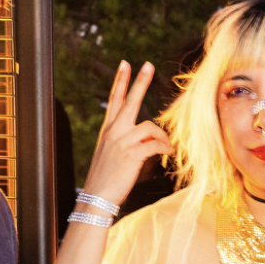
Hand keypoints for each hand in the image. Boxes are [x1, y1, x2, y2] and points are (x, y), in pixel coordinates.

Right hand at [81, 61, 173, 208]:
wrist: (96, 199)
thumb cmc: (106, 180)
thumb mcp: (113, 156)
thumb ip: (129, 143)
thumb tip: (149, 139)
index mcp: (108, 131)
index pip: (115, 101)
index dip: (121, 82)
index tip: (125, 64)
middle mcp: (114, 132)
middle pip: (130, 102)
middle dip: (139, 82)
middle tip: (147, 65)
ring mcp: (122, 142)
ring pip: (150, 127)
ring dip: (162, 137)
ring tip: (167, 147)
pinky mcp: (132, 154)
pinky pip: (155, 144)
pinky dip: (164, 148)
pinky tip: (168, 154)